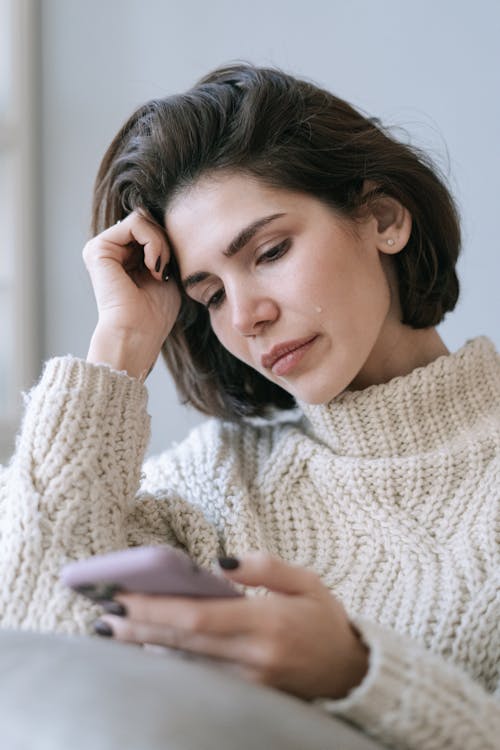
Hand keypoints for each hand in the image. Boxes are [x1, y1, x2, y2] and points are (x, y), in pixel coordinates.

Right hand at [83, 210, 180, 378]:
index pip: (151, 227)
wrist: (138, 333)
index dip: (167, 243)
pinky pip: (135, 223)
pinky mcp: (98, 248)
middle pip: (147, 220)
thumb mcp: (166, 269)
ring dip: (160, 244)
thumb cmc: (155, 312)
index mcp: (123, 255)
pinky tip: (153, 267)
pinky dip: (153, 243)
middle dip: (165, 242)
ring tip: (159, 270)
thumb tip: (161, 215)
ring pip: (142, 219)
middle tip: (164, 271)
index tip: (169, 271)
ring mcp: (102, 247)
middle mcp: (110, 250)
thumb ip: (162, 245)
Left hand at [95, 553, 368, 700]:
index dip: (156, 609)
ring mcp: (248, 683)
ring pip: (185, 664)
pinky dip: (169, 662)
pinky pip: (199, 677)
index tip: (123, 595)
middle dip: (139, 626)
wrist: (351, 674)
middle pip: (183, 642)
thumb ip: (264, 567)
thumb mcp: (307, 580)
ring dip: (145, 646)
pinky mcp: (246, 697)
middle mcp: (254, 658)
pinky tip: (145, 648)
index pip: (199, 617)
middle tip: (102, 612)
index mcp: (268, 623)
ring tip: (111, 628)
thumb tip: (220, 564)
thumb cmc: (326, 620)